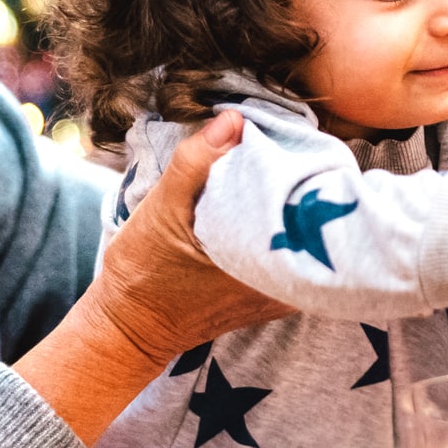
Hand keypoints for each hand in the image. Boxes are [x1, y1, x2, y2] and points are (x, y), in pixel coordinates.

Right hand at [17, 111, 291, 444]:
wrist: (132, 328)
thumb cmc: (142, 273)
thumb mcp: (161, 210)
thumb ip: (196, 163)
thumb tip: (233, 120)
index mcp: (266, 261)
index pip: (311, 205)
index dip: (306, 168)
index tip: (292, 141)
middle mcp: (286, 283)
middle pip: (315, 219)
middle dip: (303, 182)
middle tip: (286, 150)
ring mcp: (284, 292)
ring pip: (307, 235)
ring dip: (295, 204)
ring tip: (279, 172)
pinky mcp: (274, 294)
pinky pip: (294, 251)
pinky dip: (284, 226)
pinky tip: (268, 204)